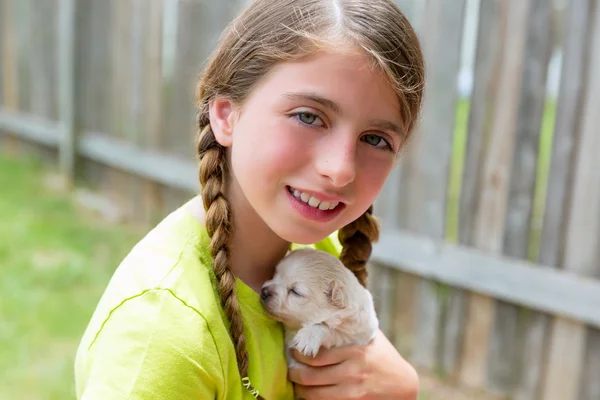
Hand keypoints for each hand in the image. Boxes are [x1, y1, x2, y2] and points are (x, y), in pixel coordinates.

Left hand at [287, 329, 418, 399]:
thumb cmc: (385, 357)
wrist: (404, 384)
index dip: (299, 355)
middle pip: (311, 377)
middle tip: (290, 369)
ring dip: (300, 389)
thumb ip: (352, 328)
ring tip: (296, 383)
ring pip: (314, 394)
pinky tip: (309, 393)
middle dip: (294, 373)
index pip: (317, 356)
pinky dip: (313, 399)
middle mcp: (352, 373)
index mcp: (355, 353)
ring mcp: (352, 392)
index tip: (293, 351)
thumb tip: (329, 310)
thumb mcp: (371, 338)